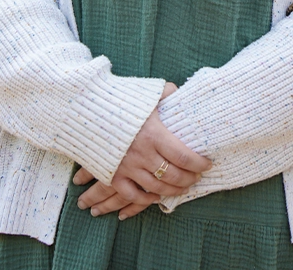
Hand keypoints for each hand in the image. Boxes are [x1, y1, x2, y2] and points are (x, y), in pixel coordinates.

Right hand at [74, 82, 210, 218]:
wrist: (85, 108)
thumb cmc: (119, 98)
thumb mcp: (146, 92)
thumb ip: (165, 93)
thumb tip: (178, 92)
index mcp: (154, 133)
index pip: (184, 156)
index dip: (199, 163)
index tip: (207, 164)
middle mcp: (143, 154)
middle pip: (173, 175)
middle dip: (189, 179)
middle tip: (196, 177)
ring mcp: (128, 167)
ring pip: (156, 188)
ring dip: (172, 190)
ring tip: (181, 187)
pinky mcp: (113, 174)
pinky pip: (133, 195)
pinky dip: (146, 199)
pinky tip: (155, 196)